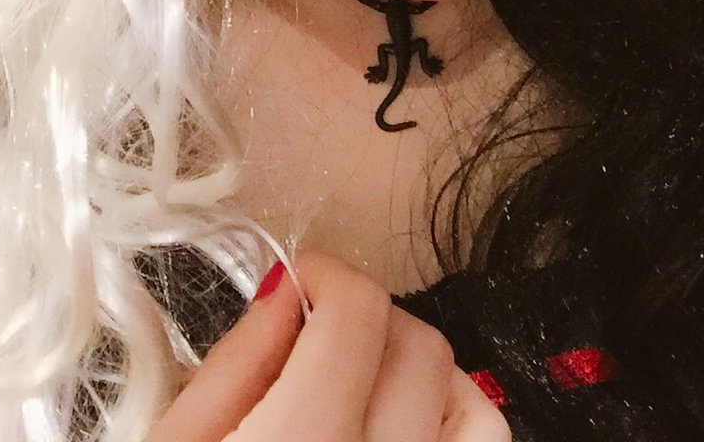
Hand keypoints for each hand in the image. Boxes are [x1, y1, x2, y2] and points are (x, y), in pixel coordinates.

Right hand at [146, 252, 510, 440]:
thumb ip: (231, 367)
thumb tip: (286, 292)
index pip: (357, 313)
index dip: (325, 276)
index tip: (296, 283)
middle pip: (419, 345)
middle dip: (368, 319)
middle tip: (317, 336)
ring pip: (473, 400)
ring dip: (423, 372)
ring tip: (368, 381)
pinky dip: (456, 420)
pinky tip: (406, 428)